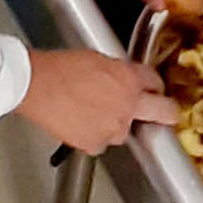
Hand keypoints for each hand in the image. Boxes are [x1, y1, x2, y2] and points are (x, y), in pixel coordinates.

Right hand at [16, 49, 178, 155]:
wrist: (36, 85)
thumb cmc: (59, 68)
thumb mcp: (97, 59)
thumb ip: (118, 72)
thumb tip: (123, 79)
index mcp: (129, 79)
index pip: (155, 82)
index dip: (154, 85)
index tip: (154, 89)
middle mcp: (127, 105)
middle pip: (163, 112)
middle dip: (166, 112)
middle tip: (166, 113)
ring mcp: (113, 128)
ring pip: (125, 130)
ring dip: (116, 124)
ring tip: (94, 113)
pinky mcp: (96, 144)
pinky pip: (102, 142)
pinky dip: (94, 135)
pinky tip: (80, 122)